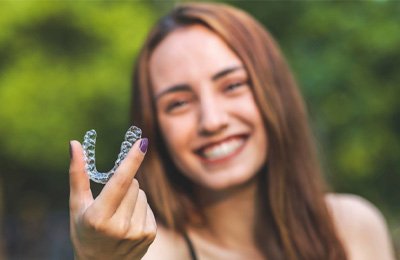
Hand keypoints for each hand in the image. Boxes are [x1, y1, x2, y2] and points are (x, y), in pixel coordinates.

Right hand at [69, 138, 155, 259]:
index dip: (132, 160)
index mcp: (98, 217)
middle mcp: (120, 226)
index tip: (143, 142)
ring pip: (142, 194)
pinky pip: (148, 206)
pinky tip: (128, 222)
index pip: (120, 182)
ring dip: (132, 197)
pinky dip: (139, 209)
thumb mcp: (76, 206)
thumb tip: (75, 143)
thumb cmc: (84, 231)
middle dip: (124, 184)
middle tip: (110, 201)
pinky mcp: (150, 235)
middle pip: (133, 184)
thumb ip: (77, 174)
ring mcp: (137, 232)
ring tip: (118, 214)